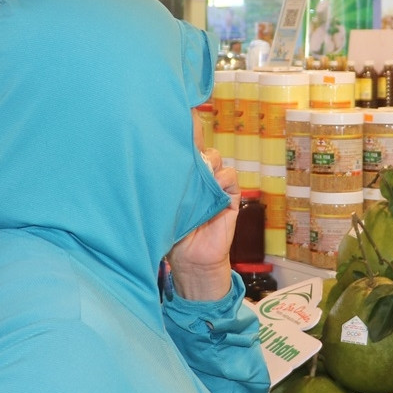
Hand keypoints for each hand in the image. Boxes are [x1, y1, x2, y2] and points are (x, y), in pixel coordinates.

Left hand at [169, 149, 238, 301]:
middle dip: (195, 149)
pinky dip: (223, 179)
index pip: (185, 151)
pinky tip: (214, 190)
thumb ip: (168, 186)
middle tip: (186, 157)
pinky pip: (230, 177)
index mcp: (182, 178)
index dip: (184, 140)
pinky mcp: (231, 196)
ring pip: (216, 159)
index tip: (174, 135)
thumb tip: (161, 163)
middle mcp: (199, 178)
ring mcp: (216, 186)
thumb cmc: (172, 232)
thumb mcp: (165, 206)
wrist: (191, 258)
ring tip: (199, 177)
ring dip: (209, 163)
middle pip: (201, 149)